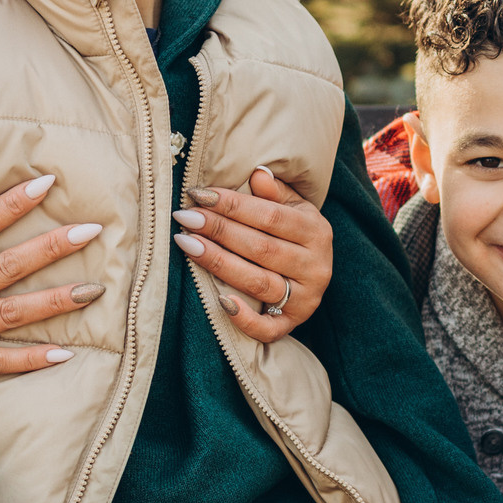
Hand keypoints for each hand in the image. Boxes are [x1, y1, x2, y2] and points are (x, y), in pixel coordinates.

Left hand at [173, 166, 332, 344]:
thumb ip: (275, 193)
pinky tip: (220, 301)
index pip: (269, 216)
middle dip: (218, 230)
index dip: (232, 205)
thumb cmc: (293, 234)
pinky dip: (244, 318)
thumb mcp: (293, 208)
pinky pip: (268, 328)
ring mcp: (306, 298)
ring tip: (187, 244)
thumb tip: (258, 173)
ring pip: (258, 282)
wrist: (314, 272)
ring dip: (219, 263)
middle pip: (261, 248)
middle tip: (185, 217)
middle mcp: (316, 266)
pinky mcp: (293, 324)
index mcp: (317, 231)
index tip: (198, 194)